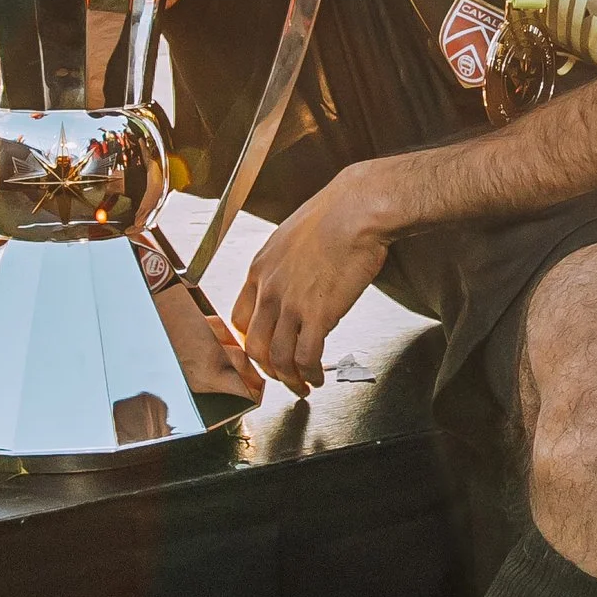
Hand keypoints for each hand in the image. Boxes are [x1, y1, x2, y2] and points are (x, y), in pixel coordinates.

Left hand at [230, 165, 396, 394]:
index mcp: (260, 270)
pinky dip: (310, 374)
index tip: (262, 352)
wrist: (356, 210)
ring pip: (278, 358)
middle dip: (267, 370)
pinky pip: (306, 357)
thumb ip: (285, 264)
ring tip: (302, 386)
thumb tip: (294, 278)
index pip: (240, 319)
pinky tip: (318, 377)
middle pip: (254, 346)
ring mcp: (291, 304)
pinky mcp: (318, 315)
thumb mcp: (292, 236)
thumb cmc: (334, 215)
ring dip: (289, 379)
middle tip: (281, 377)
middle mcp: (269, 290)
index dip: (250, 342)